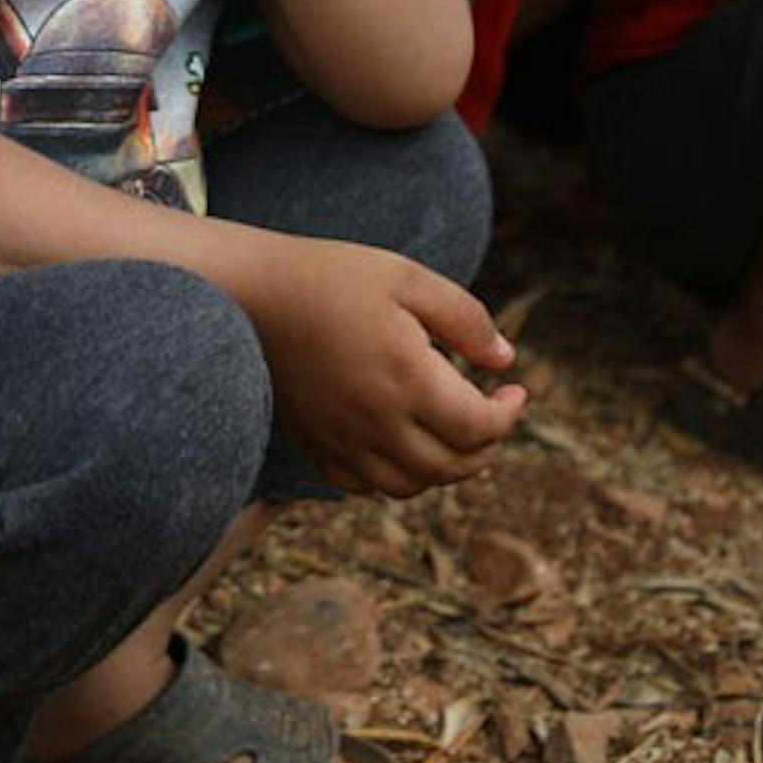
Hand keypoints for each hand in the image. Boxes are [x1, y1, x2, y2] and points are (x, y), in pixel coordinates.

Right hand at [241, 236, 525, 496]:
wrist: (249, 293)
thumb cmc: (331, 276)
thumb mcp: (407, 278)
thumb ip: (465, 319)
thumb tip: (505, 360)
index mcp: (407, 378)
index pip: (479, 428)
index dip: (508, 414)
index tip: (514, 389)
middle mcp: (377, 422)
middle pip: (452, 467)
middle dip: (486, 446)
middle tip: (492, 414)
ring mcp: (342, 441)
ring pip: (411, 486)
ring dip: (445, 467)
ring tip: (452, 431)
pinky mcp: (315, 446)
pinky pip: (364, 486)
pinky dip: (396, 475)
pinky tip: (401, 440)